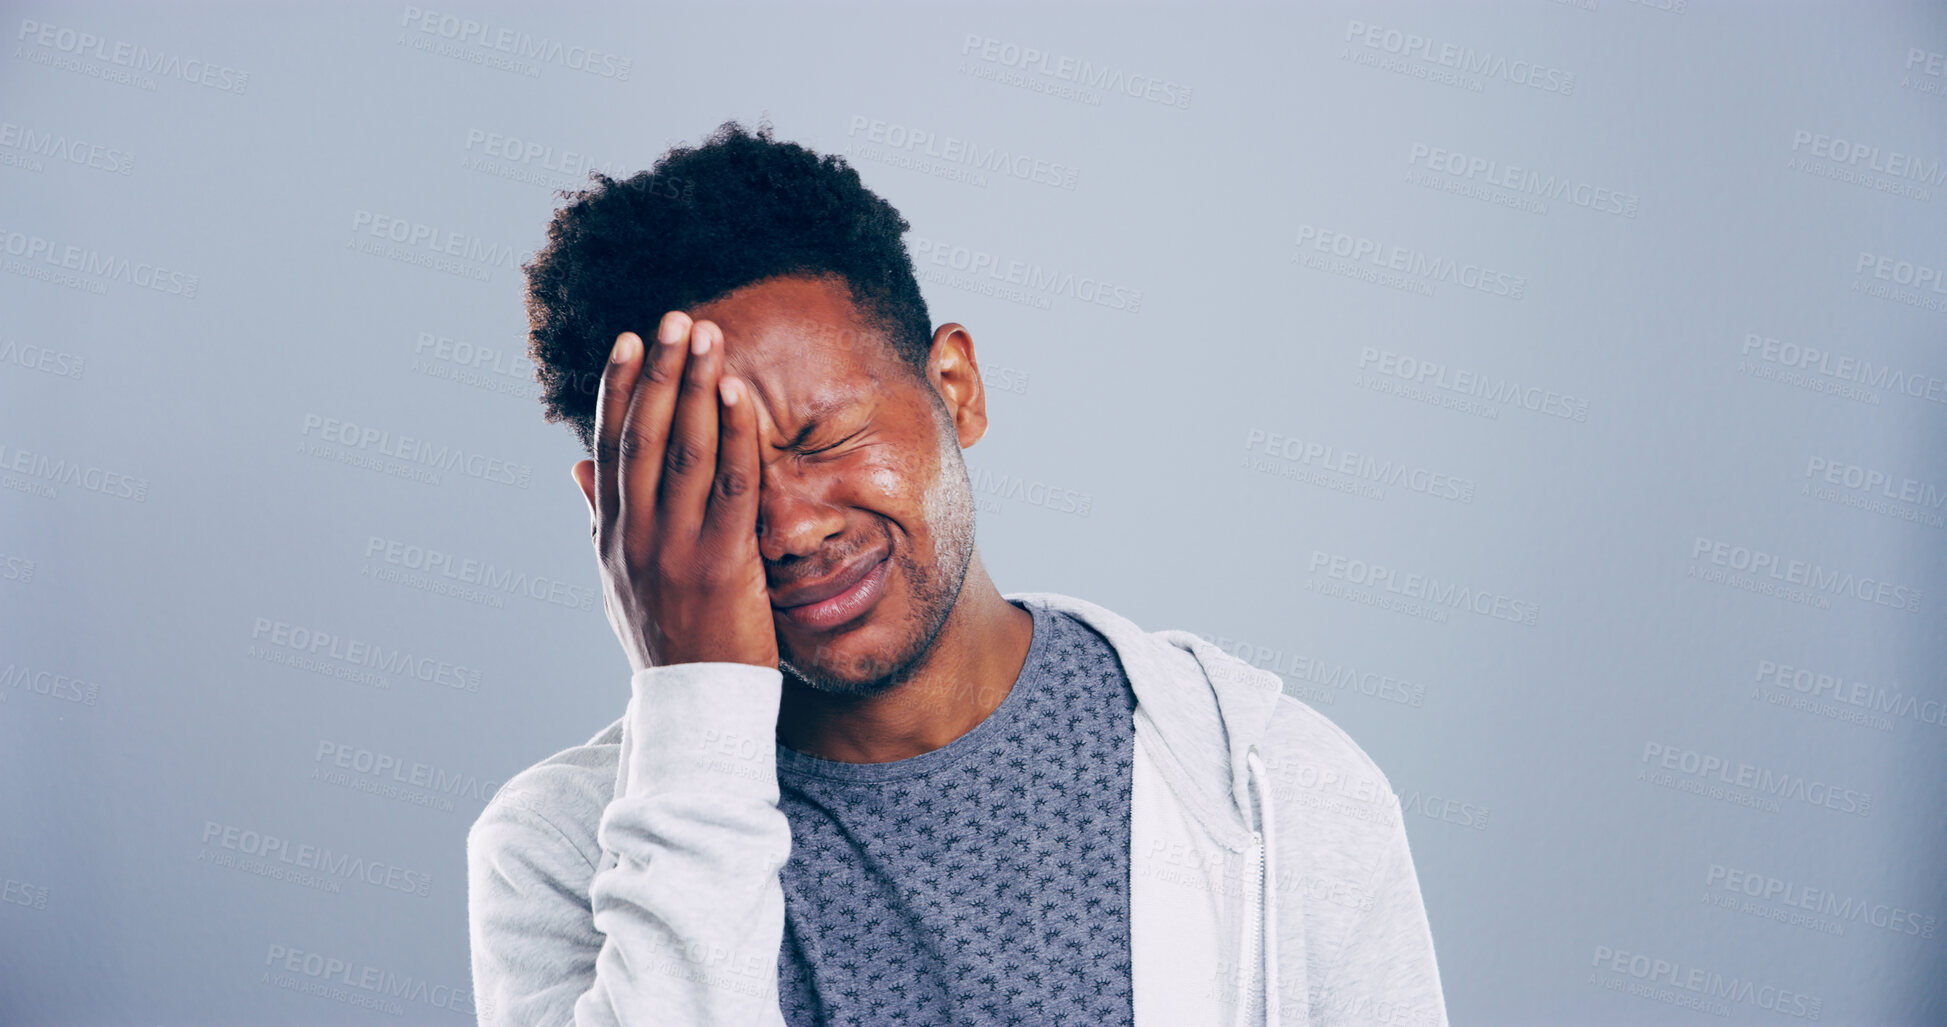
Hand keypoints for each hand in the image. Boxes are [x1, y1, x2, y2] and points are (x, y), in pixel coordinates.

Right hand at [572, 312, 777, 672]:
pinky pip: (730, 486)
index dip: (618, 390)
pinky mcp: (722, 563)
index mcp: (611, 537)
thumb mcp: (616, 583)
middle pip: (642, 436)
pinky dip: (734, 435)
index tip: (627, 340)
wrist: (695, 708)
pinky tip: (738, 395)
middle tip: (672, 316)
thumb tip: (576, 469)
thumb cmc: (665, 643)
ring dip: (695, 387)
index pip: (610, 447)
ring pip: (682, 451)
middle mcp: (635, 537)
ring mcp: (676, 549)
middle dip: (657, 371)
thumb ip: (598, 520)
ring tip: (706, 335)